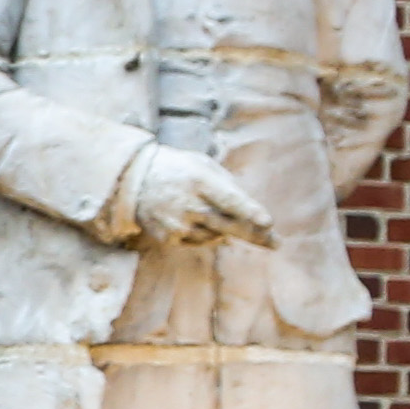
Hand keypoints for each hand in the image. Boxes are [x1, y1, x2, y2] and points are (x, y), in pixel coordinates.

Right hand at [127, 150, 281, 248]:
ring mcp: (178, 223)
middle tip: (276, 244)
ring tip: (211, 214)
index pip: (229, 200)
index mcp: (199, 180)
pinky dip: (206, 234)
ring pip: (217, 236)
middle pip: (229, 225)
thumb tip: (249, 210)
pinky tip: (196, 220)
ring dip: (225, 230)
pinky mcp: (169, 237)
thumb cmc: (177, 169)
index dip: (249, 211)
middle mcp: (189, 204)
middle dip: (256, 235)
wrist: (133, 181)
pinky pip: (199, 242)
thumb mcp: (202, 164)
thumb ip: (227, 184)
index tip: (268, 222)